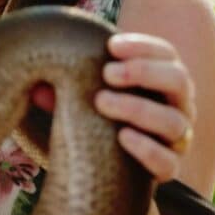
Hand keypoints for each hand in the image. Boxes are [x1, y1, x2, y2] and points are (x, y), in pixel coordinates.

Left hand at [31, 31, 195, 181]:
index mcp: (163, 79)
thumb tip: (35, 87)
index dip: (143, 47)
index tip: (111, 45)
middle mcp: (178, 106)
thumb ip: (63, 88)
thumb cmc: (94, 117)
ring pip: (174, 122)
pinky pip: (168, 163)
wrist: (103, 167)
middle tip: (108, 73)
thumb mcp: (81, 97)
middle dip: (144, 72)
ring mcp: (176, 139)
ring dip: (138, 108)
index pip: (166, 54)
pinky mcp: (169, 169)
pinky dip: (147, 149)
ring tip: (102, 102)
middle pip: (179, 81)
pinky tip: (122, 138)